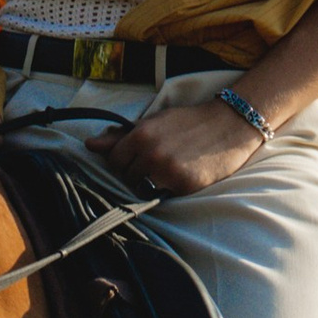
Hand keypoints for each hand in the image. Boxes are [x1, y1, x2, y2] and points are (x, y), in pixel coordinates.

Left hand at [87, 102, 264, 197]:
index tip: (137, 158)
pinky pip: (163, 195)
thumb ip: (120, 137)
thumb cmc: (188, 122)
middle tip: (157, 163)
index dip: (124, 162)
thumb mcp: (153, 122)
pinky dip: (169, 189)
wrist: (228, 125)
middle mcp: (150, 153)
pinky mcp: (183, 185)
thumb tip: (89, 145)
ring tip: (167, 171)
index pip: (114, 161)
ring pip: (142, 189)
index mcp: (140, 135)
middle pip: (126, 177)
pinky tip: (181, 175)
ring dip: (151, 183)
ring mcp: (167, 171)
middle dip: (136, 172)